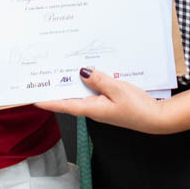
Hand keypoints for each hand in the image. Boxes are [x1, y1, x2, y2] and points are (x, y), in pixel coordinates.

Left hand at [35, 68, 172, 134]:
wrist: (156, 118)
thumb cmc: (138, 107)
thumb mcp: (117, 89)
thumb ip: (98, 80)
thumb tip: (82, 71)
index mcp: (91, 109)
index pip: (63, 105)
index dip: (48, 101)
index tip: (33, 97)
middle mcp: (93, 109)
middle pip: (70, 98)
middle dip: (58, 88)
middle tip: (45, 76)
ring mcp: (101, 107)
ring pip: (82, 94)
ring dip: (73, 83)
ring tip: (62, 70)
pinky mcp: (109, 103)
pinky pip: (94, 92)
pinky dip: (89, 83)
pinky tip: (89, 73)